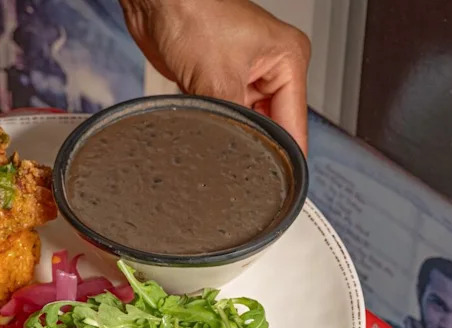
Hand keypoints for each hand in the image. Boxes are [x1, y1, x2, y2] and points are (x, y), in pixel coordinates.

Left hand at [121, 0, 311, 151]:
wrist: (156, 1)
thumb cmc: (192, 10)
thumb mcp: (217, 76)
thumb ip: (231, 121)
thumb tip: (235, 154)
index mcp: (288, 60)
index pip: (294, 123)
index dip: (285, 155)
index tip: (279, 185)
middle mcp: (269, 69)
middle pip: (271, 126)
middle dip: (253, 143)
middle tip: (238, 167)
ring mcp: (241, 76)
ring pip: (243, 123)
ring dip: (231, 133)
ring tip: (219, 145)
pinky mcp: (215, 81)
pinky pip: (221, 115)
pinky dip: (214, 125)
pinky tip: (205, 132)